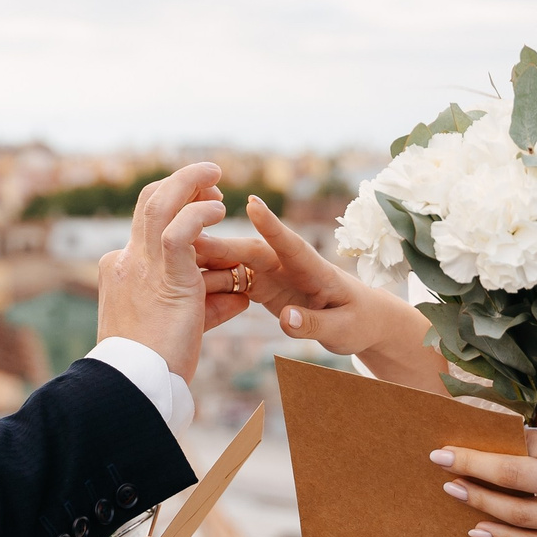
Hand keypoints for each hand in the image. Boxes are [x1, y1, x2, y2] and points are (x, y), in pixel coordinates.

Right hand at [97, 163, 247, 381]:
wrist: (134, 385)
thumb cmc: (155, 366)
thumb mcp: (183, 326)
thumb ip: (211, 305)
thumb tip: (241, 297)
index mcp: (122, 271)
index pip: (147, 225)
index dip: (175, 206)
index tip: (203, 202)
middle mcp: (126, 261)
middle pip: (149, 203)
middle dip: (180, 185)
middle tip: (210, 179)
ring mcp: (141, 265)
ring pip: (159, 204)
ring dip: (188, 183)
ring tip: (215, 176)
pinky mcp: (165, 277)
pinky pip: (180, 231)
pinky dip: (199, 214)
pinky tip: (219, 210)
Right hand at [197, 196, 423, 359]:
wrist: (361, 320)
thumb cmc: (358, 323)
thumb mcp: (344, 331)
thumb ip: (314, 324)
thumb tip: (287, 318)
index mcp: (316, 271)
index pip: (292, 245)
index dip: (272, 227)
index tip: (252, 206)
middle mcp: (291, 266)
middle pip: (255, 252)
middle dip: (225, 245)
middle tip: (191, 239)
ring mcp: (276, 274)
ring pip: (239, 263)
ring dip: (211, 259)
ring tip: (175, 256)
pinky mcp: (265, 286)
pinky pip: (235, 280)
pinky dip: (214, 280)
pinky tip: (186, 278)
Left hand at [429, 422, 536, 536]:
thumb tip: (518, 428)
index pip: (528, 445)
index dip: (491, 441)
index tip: (462, 436)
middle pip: (515, 478)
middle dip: (472, 467)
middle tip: (439, 460)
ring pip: (520, 517)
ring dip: (480, 503)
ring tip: (453, 490)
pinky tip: (479, 528)